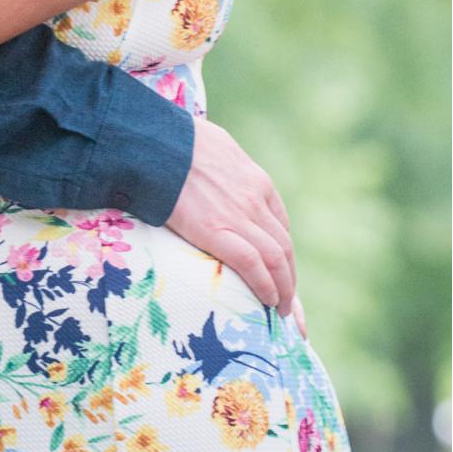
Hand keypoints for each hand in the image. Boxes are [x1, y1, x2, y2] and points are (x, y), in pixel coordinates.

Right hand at [172, 115, 296, 320]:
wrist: (163, 143)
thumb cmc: (182, 142)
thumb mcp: (220, 149)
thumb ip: (228, 170)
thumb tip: (218, 178)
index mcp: (257, 181)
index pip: (280, 226)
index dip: (283, 254)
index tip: (280, 272)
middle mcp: (256, 200)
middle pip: (283, 246)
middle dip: (289, 278)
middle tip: (287, 302)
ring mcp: (240, 216)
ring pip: (276, 258)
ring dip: (283, 288)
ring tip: (280, 310)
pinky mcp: (217, 231)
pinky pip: (252, 264)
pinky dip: (265, 285)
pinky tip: (266, 300)